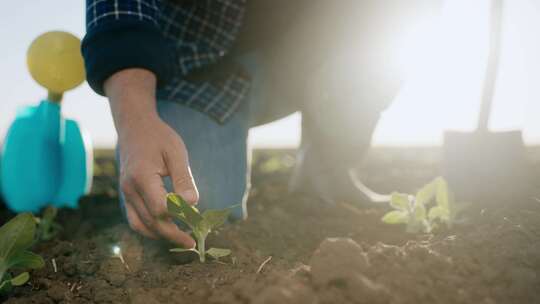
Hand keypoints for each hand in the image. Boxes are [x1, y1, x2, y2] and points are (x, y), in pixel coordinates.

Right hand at [104, 68, 198, 247]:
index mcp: (141, 177)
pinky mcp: (127, 196)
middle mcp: (129, 189)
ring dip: (161, 235)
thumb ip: (183, 179)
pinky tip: (167, 229)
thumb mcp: (177, 153)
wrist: (135, 127)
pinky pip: (135, 220)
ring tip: (182, 239)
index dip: (179, 216)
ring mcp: (125, 194)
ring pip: (140, 225)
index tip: (198, 218)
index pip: (160, 208)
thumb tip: (192, 205)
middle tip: (193, 242)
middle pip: (151, 222)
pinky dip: (150, 229)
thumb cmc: (159, 137)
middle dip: (173, 234)